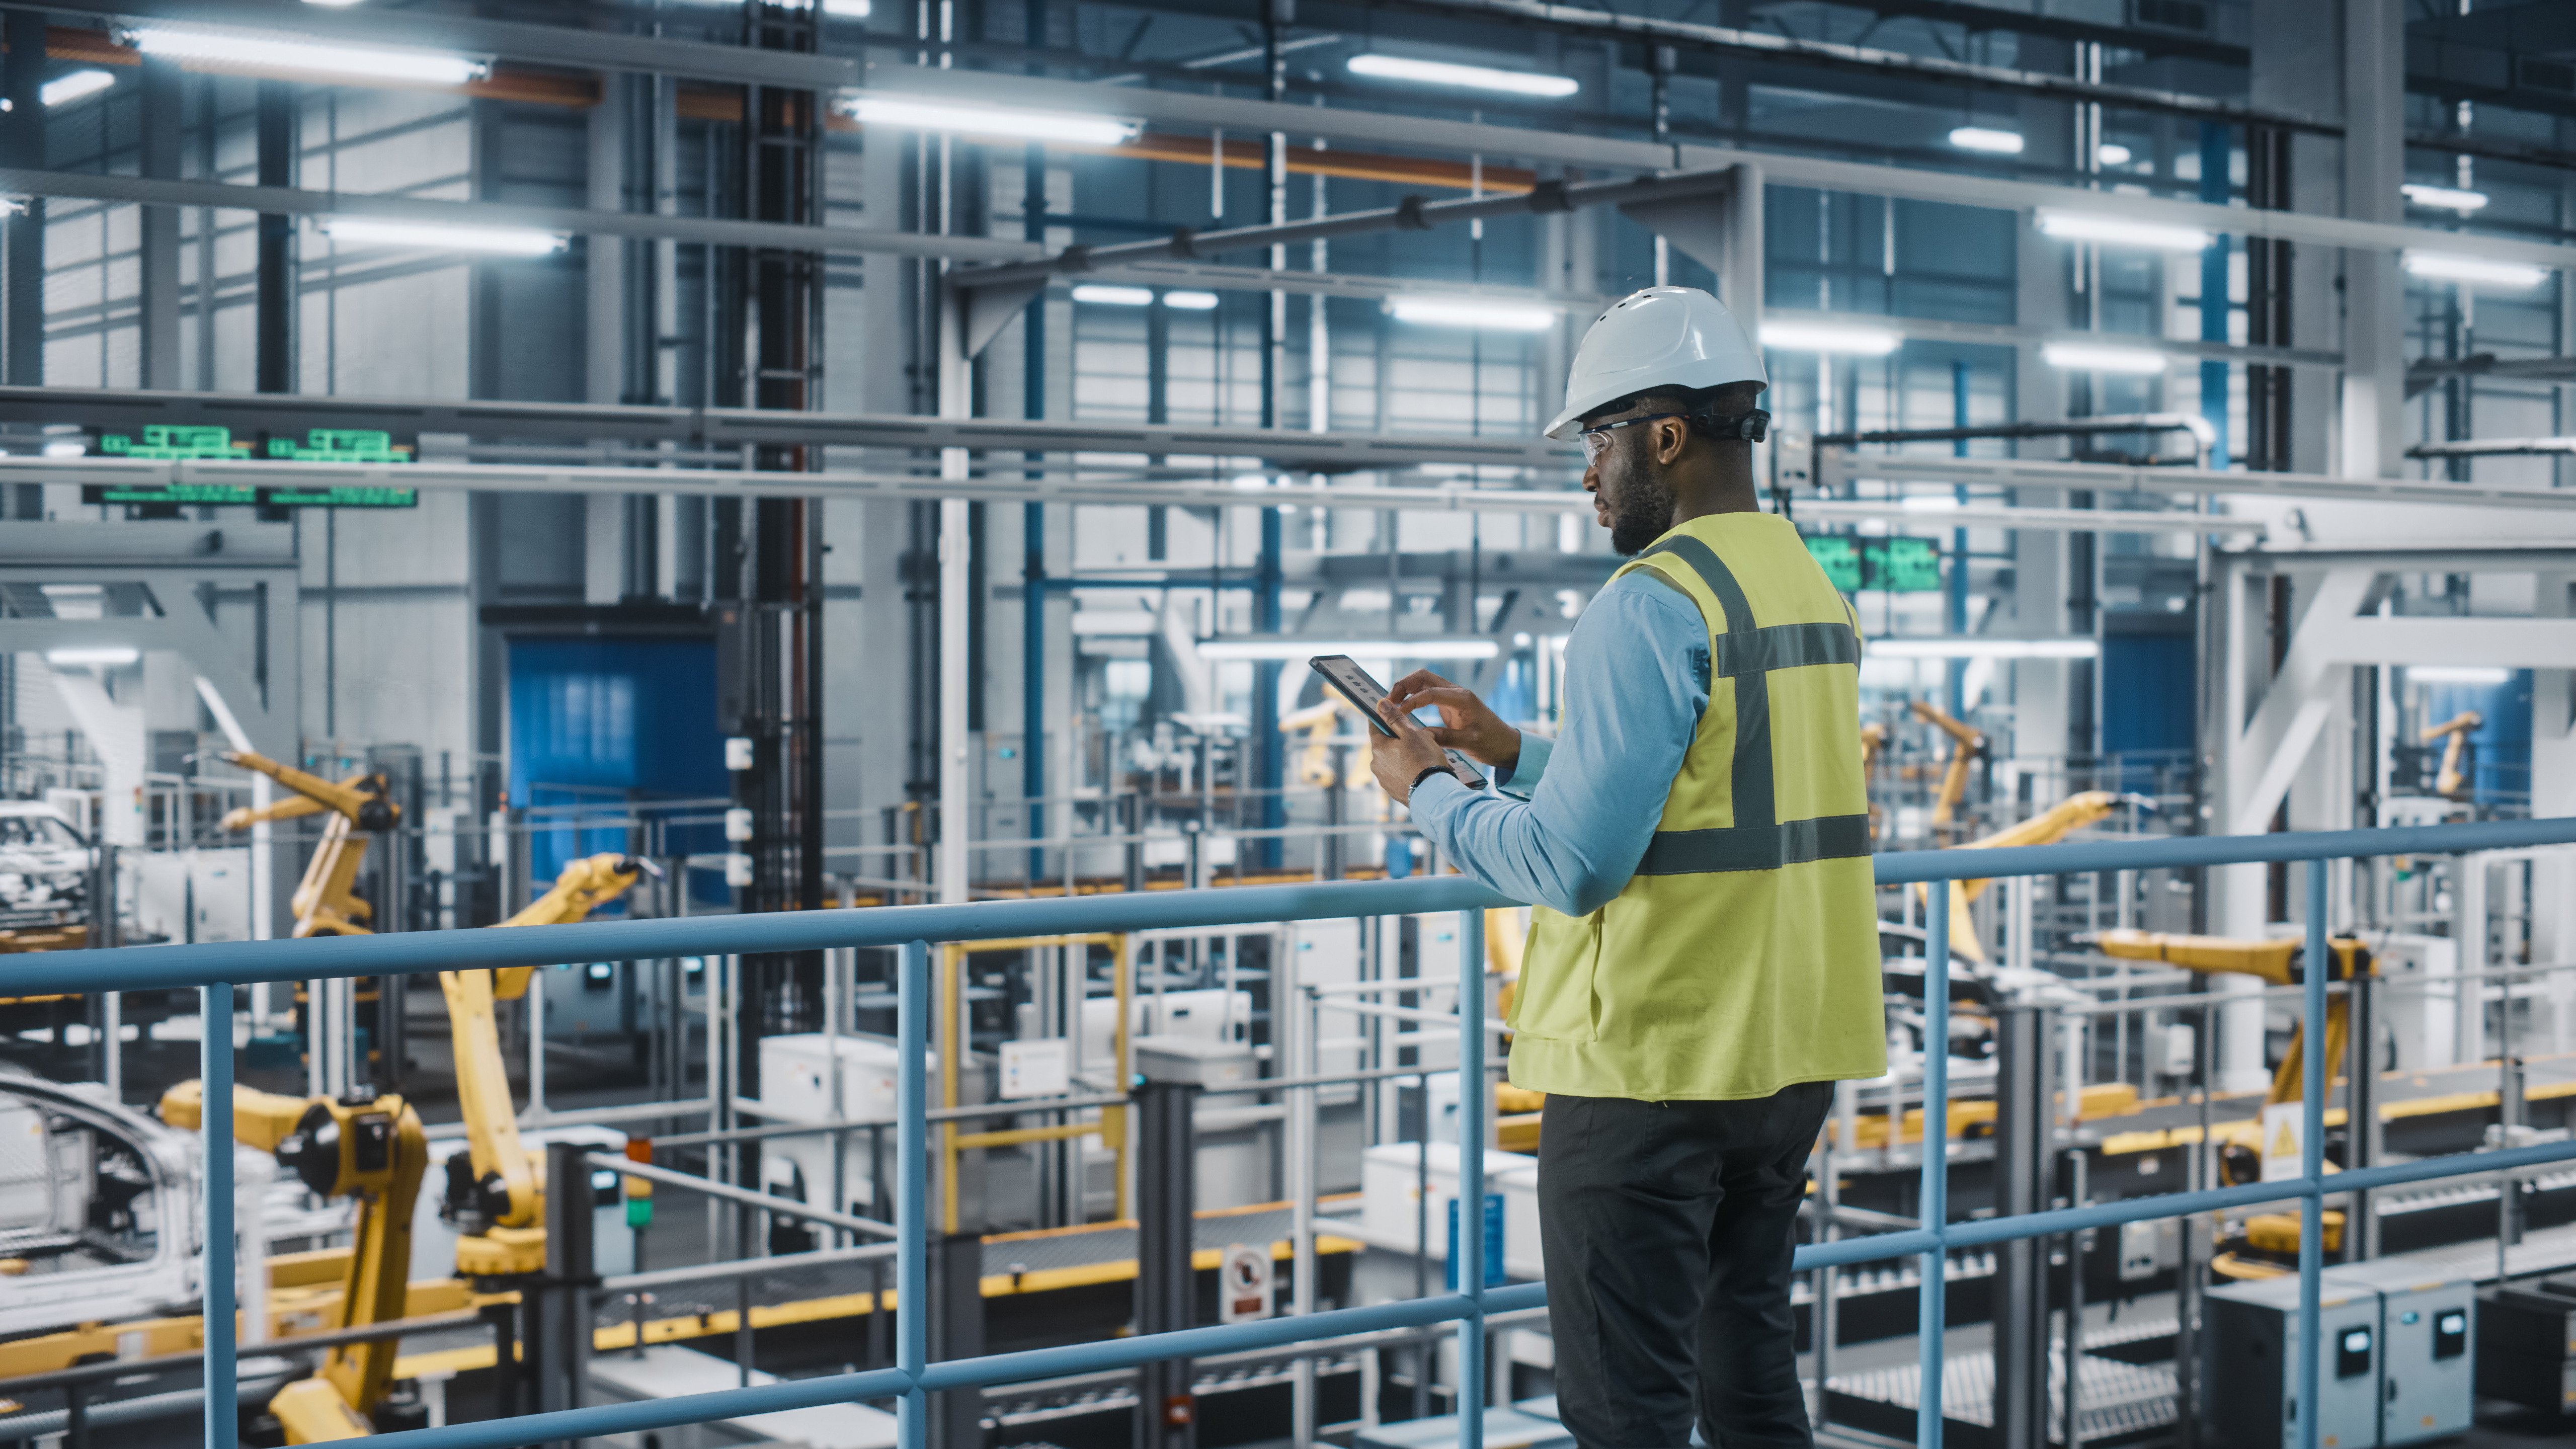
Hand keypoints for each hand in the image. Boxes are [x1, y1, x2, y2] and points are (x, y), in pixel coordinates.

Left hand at [1368, 697, 1454, 803]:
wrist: (1434, 793)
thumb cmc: (1424, 760)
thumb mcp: (1412, 733)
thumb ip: (1395, 718)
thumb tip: (1380, 704)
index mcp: (1378, 748)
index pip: (1374, 725)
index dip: (1382, 717)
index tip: (1388, 712)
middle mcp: (1376, 765)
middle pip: (1385, 744)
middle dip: (1397, 739)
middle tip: (1416, 737)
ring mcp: (1384, 780)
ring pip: (1392, 760)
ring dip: (1402, 755)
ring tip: (1421, 756)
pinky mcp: (1393, 791)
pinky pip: (1399, 775)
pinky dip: (1406, 770)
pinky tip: (1420, 770)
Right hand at [1385, 670, 1521, 771]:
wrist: (1507, 745)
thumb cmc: (1492, 743)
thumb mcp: (1469, 743)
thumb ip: (1445, 738)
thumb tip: (1419, 736)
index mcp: (1462, 699)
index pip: (1430, 693)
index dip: (1411, 701)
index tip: (1397, 712)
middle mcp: (1456, 693)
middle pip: (1423, 678)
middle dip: (1403, 685)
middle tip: (1389, 701)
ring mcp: (1453, 697)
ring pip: (1424, 682)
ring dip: (1406, 689)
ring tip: (1392, 704)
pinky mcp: (1450, 704)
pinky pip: (1427, 693)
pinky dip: (1413, 697)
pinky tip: (1403, 709)